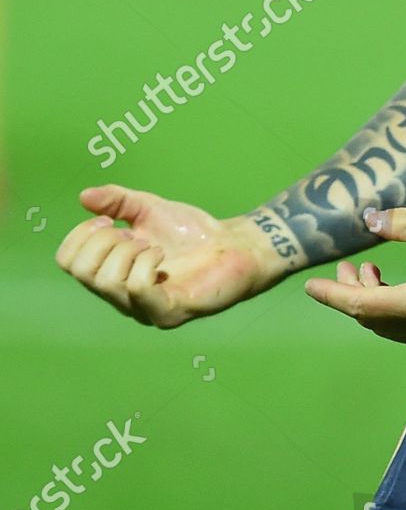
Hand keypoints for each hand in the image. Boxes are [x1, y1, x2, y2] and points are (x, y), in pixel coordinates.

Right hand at [55, 184, 278, 328]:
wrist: (233, 244)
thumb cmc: (190, 232)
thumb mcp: (149, 208)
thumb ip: (117, 201)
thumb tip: (84, 196)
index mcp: (110, 273)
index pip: (68, 261)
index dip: (81, 234)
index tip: (107, 219)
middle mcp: (120, 297)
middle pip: (83, 272)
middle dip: (105, 241)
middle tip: (133, 233)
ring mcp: (142, 309)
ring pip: (108, 281)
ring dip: (129, 250)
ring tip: (153, 246)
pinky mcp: (167, 313)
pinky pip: (136, 289)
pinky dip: (145, 263)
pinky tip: (161, 256)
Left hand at [303, 206, 405, 350]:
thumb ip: (403, 224)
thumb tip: (369, 221)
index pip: (362, 305)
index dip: (333, 295)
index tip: (310, 286)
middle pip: (373, 320)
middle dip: (352, 294)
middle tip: (347, 266)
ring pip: (390, 328)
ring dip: (372, 303)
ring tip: (370, 271)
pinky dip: (393, 312)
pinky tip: (396, 288)